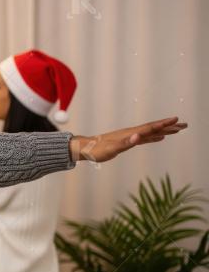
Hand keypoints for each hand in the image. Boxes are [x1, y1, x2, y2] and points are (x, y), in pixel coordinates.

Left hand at [70, 117, 187, 162]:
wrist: (86, 148)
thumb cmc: (98, 150)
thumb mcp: (111, 149)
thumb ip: (126, 143)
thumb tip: (138, 136)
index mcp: (130, 134)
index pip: (150, 128)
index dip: (163, 125)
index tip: (176, 120)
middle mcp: (131, 133)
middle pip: (153, 128)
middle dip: (169, 126)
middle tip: (184, 125)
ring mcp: (130, 136)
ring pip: (151, 132)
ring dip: (164, 130)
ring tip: (177, 130)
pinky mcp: (127, 141)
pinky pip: (145, 137)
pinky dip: (154, 137)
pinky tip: (159, 137)